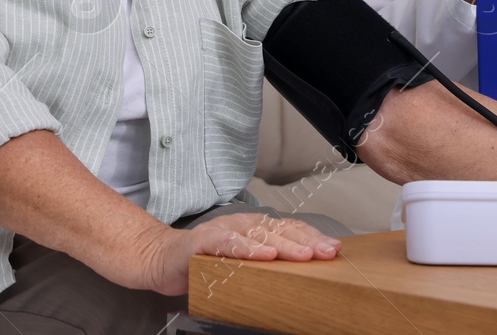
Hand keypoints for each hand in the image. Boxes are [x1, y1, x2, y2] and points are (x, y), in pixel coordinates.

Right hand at [137, 213, 340, 295]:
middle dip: (307, 241)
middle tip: (327, 252)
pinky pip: (227, 244)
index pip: (288, 228)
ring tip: (304, 255)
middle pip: (279, 230)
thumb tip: (302, 272)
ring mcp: (222, 230)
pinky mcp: (202, 242)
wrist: (161, 260)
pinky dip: (246, 249)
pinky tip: (263, 256)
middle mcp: (241, 224)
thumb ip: (265, 262)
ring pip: (257, 235)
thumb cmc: (204, 263)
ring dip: (283, 245)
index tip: (334, 248)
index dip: (312, 236)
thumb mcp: (241, 262)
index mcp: (253, 228)